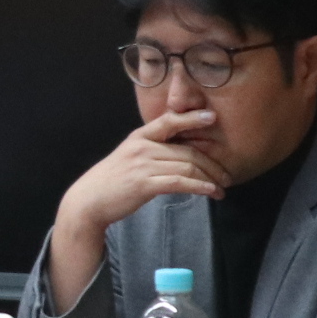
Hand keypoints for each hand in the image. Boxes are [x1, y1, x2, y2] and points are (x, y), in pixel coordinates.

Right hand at [45, 108, 227, 311]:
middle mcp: (142, 147)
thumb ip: (152, 151)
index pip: (169, 121)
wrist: (89, 200)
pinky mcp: (145, 184)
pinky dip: (200, 187)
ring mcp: (143, 165)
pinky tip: (211, 192)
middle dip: (213, 164)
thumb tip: (183, 156)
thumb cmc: (111, 181)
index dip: (192, 118)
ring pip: (187, 167)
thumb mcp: (129, 157)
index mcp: (139, 137)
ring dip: (210, 179)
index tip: (212, 117)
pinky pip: (180, 182)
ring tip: (222, 188)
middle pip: (188, 151)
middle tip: (227, 175)